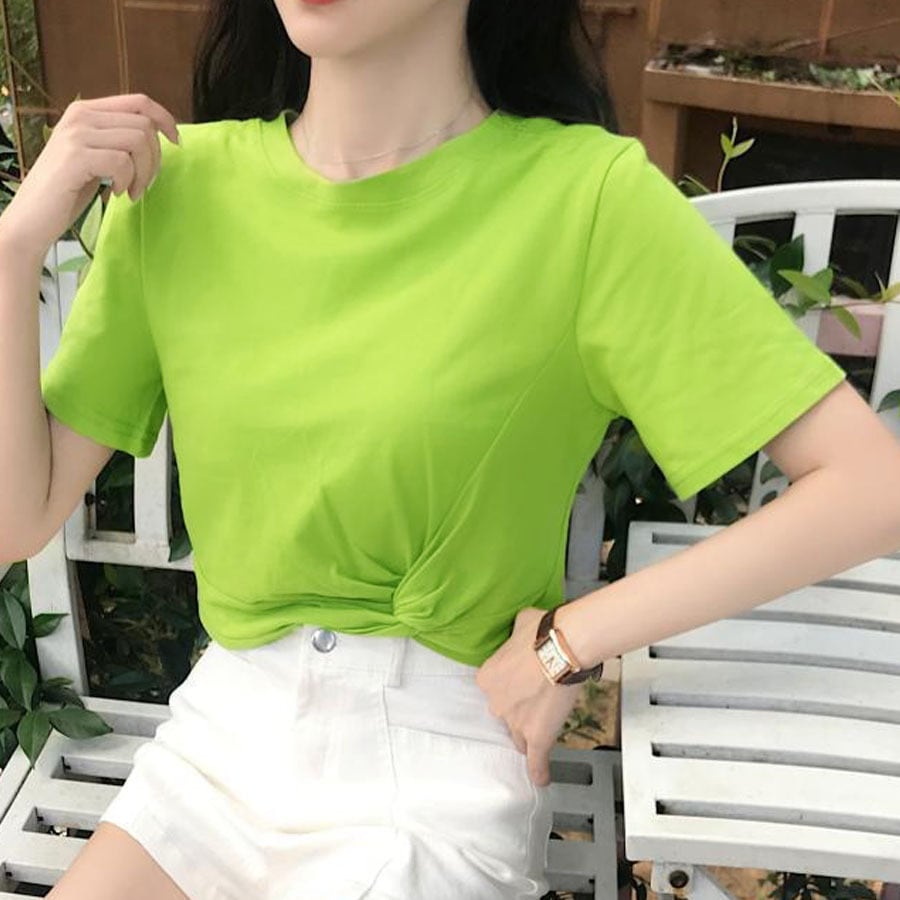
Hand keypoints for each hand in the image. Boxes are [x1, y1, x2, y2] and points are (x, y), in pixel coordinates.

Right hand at [0, 92, 179, 255]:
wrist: (35, 216)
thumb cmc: (69, 190)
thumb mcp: (97, 156)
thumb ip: (118, 140)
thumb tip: (160, 135)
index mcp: (86, 111)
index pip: (139, 102)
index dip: (165, 119)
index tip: (176, 143)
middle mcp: (81, 115)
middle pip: (144, 126)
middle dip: (154, 160)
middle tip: (141, 185)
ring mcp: (77, 133)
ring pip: (138, 142)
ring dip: (143, 173)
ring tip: (130, 191)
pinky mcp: (77, 156)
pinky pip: (122, 162)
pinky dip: (126, 182)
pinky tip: (114, 193)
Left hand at [475, 606, 582, 786]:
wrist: (563, 646)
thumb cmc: (542, 631)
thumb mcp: (520, 623)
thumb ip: (516, 635)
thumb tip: (524, 630)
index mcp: (487, 678)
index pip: (496, 691)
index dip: (512, 688)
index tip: (523, 684)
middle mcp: (496, 702)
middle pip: (506, 715)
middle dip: (520, 710)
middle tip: (538, 699)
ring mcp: (516, 722)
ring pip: (520, 736)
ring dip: (530, 733)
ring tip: (544, 730)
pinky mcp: (537, 735)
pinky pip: (535, 759)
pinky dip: (538, 770)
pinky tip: (541, 778)